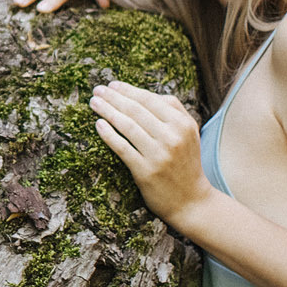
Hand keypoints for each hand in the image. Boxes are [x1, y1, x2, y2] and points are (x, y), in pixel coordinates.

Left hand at [89, 81, 212, 225]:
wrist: (191, 201)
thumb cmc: (186, 162)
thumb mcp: (189, 133)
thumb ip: (174, 110)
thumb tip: (144, 94)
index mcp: (183, 124)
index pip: (150, 100)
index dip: (128, 90)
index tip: (112, 85)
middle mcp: (172, 137)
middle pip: (136, 110)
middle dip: (113, 97)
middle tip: (97, 90)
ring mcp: (159, 155)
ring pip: (127, 126)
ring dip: (107, 111)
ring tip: (94, 103)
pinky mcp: (146, 171)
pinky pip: (122, 148)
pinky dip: (108, 134)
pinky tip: (98, 124)